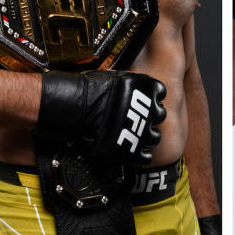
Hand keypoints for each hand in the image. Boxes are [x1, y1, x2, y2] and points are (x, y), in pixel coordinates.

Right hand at [37, 70, 166, 164]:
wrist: (73, 106)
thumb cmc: (89, 90)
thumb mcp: (115, 77)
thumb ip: (130, 85)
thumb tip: (132, 87)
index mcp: (147, 90)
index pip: (160, 93)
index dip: (151, 98)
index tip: (144, 101)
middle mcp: (149, 110)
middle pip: (160, 115)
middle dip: (149, 117)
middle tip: (137, 119)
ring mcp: (142, 131)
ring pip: (155, 136)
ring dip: (146, 136)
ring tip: (133, 136)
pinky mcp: (132, 150)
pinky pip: (146, 156)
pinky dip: (139, 155)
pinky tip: (130, 150)